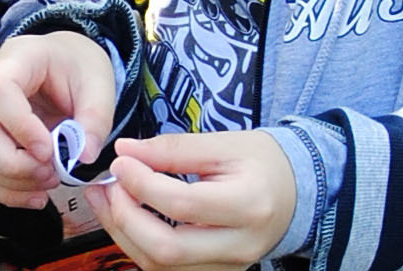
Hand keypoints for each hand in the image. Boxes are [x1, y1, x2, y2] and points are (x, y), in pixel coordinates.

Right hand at [0, 32, 116, 207]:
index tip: (48, 150)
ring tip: (49, 181)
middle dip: (11, 163)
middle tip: (50, 173)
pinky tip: (35, 193)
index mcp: (16, 57)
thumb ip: (96, 119)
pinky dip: (5, 191)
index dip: (19, 125)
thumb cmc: (77, 68)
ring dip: (10, 181)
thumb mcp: (99, 85)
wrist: (66, 63)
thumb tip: (83, 157)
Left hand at [83, 130, 294, 270]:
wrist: (294, 192)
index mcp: (249, 205)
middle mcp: (239, 246)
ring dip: (125, 233)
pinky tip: (128, 218)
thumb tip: (127, 152)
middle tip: (109, 185)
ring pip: (161, 267)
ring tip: (108, 199)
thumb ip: (174, 149)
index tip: (121, 161)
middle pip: (166, 249)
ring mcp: (228, 269)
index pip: (182, 204)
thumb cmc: (262, 162)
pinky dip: (140, 245)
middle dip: (125, 217)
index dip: (142, 184)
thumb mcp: (224, 143)